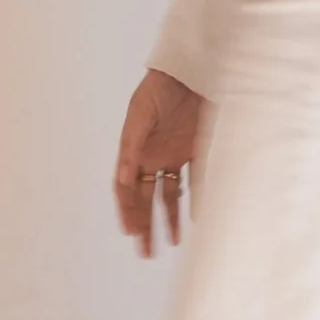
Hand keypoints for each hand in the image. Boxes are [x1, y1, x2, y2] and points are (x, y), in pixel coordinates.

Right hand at [114, 68, 206, 255]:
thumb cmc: (160, 86)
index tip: (131, 232)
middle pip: (145, 197)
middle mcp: (152, 156)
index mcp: (134, 149)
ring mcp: (174, 155)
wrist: (193, 68)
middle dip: (145, 224)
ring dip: (167, 219)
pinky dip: (195, 201)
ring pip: (168, 195)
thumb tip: (122, 176)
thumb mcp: (140, 113)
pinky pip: (195, 181)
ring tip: (171, 244)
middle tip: (146, 252)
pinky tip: (197, 220)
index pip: (126, 188)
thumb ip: (131, 144)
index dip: (127, 210)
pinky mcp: (197, 150)